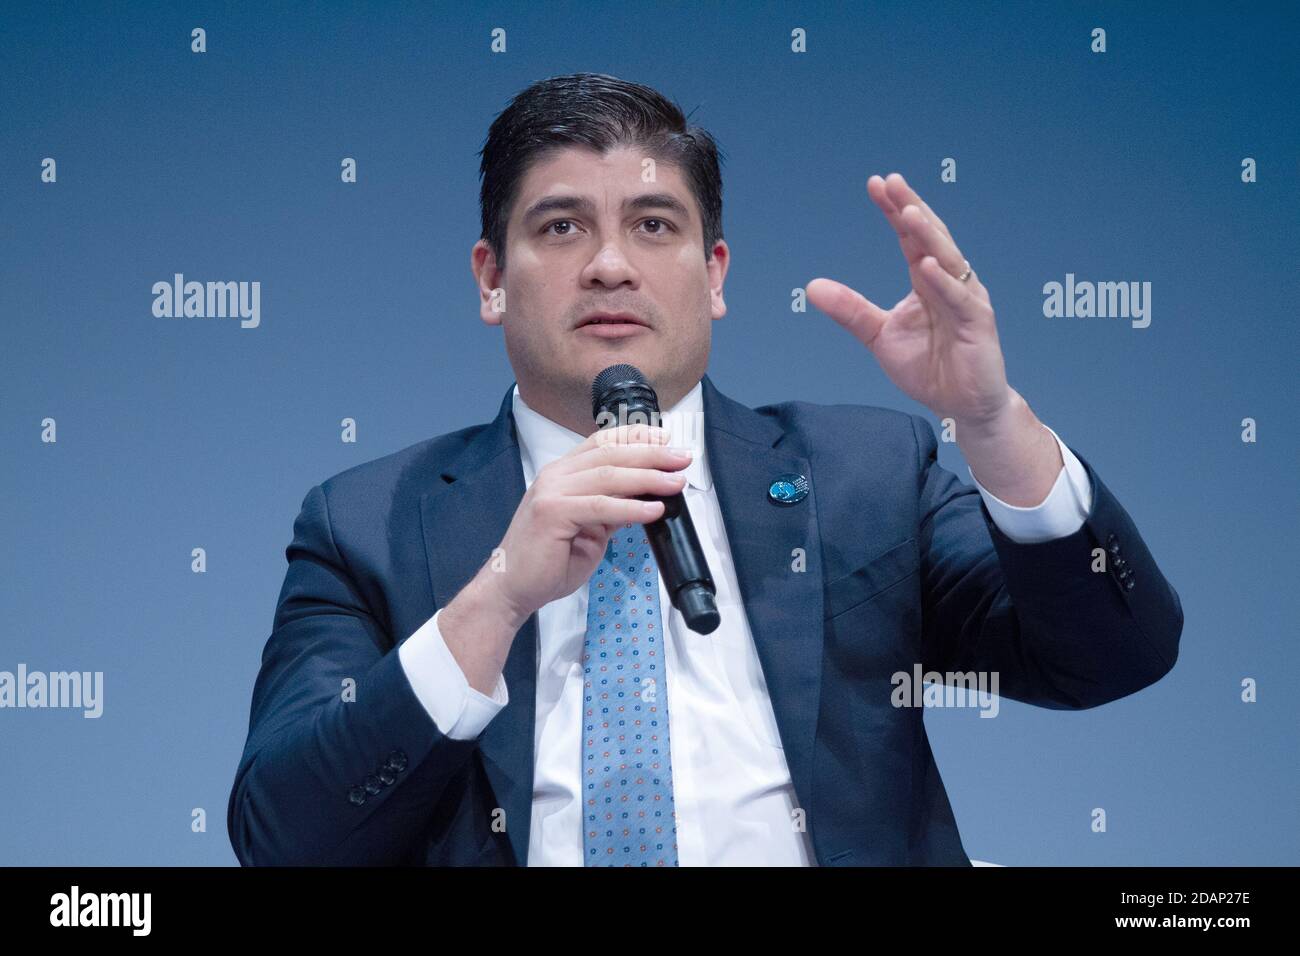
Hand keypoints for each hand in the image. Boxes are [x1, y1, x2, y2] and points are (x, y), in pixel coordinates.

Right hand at [482, 423, 692, 622]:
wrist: (511, 589)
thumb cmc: (547, 562)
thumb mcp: (588, 529)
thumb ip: (608, 510)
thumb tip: (642, 498)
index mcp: (562, 473)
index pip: (602, 442)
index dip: (635, 437)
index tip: (667, 438)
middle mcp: (555, 476)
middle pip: (610, 454)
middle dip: (651, 454)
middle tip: (682, 458)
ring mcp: (551, 492)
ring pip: (608, 476)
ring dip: (647, 477)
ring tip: (675, 482)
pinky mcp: (551, 513)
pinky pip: (600, 507)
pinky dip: (630, 508)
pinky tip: (653, 510)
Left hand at [807, 172, 1012, 429]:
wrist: (961, 406)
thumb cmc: (929, 368)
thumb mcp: (879, 335)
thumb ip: (851, 310)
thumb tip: (812, 286)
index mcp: (926, 281)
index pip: (910, 238)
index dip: (894, 210)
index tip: (876, 184)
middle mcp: (949, 283)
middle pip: (930, 237)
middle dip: (911, 209)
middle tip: (891, 182)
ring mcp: (966, 300)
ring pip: (947, 260)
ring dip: (928, 235)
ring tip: (908, 212)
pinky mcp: (977, 324)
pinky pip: (958, 298)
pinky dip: (942, 282)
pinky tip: (925, 265)